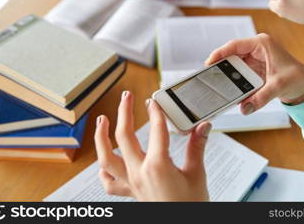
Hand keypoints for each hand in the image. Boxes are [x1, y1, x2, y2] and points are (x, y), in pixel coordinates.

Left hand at [94, 91, 210, 201]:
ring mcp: (131, 183)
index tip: (154, 100)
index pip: (155, 130)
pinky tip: (104, 159)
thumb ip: (197, 147)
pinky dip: (103, 169)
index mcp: (157, 166)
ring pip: (106, 158)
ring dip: (101, 137)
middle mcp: (139, 173)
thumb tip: (202, 127)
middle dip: (124, 112)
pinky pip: (108, 182)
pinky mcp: (130, 192)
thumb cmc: (189, 206)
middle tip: (126, 97)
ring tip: (101, 120)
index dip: (156, 111)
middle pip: (124, 136)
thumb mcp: (196, 174)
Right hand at [206, 34, 303, 114]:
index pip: (235, 45)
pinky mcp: (254, 70)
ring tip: (216, 84)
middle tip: (209, 77)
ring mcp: (254, 59)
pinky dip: (233, 82)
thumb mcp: (278, 86)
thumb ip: (260, 97)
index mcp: (262, 43)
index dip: (220, 53)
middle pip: (231, 55)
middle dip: (220, 66)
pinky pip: (239, 74)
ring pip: (233, 65)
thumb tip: (245, 108)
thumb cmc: (298, 78)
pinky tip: (227, 90)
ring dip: (226, 75)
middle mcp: (256, 49)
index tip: (209, 63)